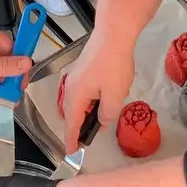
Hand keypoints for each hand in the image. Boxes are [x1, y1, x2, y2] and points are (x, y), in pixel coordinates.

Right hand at [62, 33, 135, 152]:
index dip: (72, 140)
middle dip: (77, 127)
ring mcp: (75, 76)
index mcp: (75, 96)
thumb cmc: (113, 65)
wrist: (113, 34)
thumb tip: (101, 121)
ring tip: (95, 124)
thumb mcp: (115, 96)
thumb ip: (107, 115)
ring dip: (84, 114)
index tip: (72, 153)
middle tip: (86, 140)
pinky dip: (87, 102)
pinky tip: (100, 102)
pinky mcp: (83, 69)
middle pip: (71, 113)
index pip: (71, 124)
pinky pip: (81, 93)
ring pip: (77, 102)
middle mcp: (71, 87)